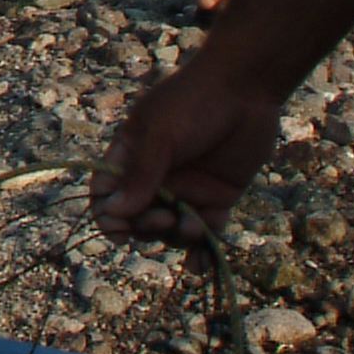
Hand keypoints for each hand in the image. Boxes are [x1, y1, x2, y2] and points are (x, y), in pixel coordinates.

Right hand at [99, 49, 289, 246]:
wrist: (246, 88)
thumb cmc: (193, 102)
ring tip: (193, 225)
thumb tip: (115, 213)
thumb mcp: (160, 134)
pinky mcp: (218, 198)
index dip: (110, 215)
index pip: (106, 196)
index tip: (123, 225)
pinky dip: (203, 252)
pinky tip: (202, 266)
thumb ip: (140, 174)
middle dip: (147, 226)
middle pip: (138, 220)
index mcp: (130, 158)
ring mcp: (187, 189)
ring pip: (170, 230)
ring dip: (176, 236)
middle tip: (167, 216)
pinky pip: (206, 233)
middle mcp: (155, 178)